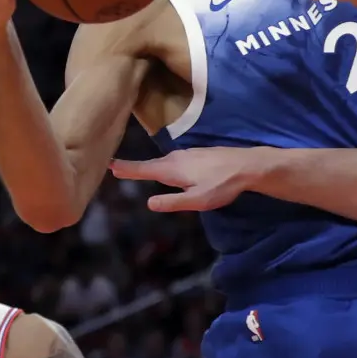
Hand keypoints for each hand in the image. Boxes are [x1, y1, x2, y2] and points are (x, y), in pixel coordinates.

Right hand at [109, 148, 261, 211]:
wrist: (247, 165)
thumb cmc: (222, 185)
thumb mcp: (197, 200)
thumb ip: (173, 202)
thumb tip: (149, 203)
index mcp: (172, 169)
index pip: (143, 169)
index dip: (126, 168)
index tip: (109, 164)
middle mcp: (176, 158)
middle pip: (151, 164)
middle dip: (135, 167)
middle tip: (118, 169)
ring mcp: (188, 154)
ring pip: (164, 162)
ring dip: (151, 166)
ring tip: (139, 170)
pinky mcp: (198, 154)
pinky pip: (176, 160)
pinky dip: (166, 165)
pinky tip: (170, 170)